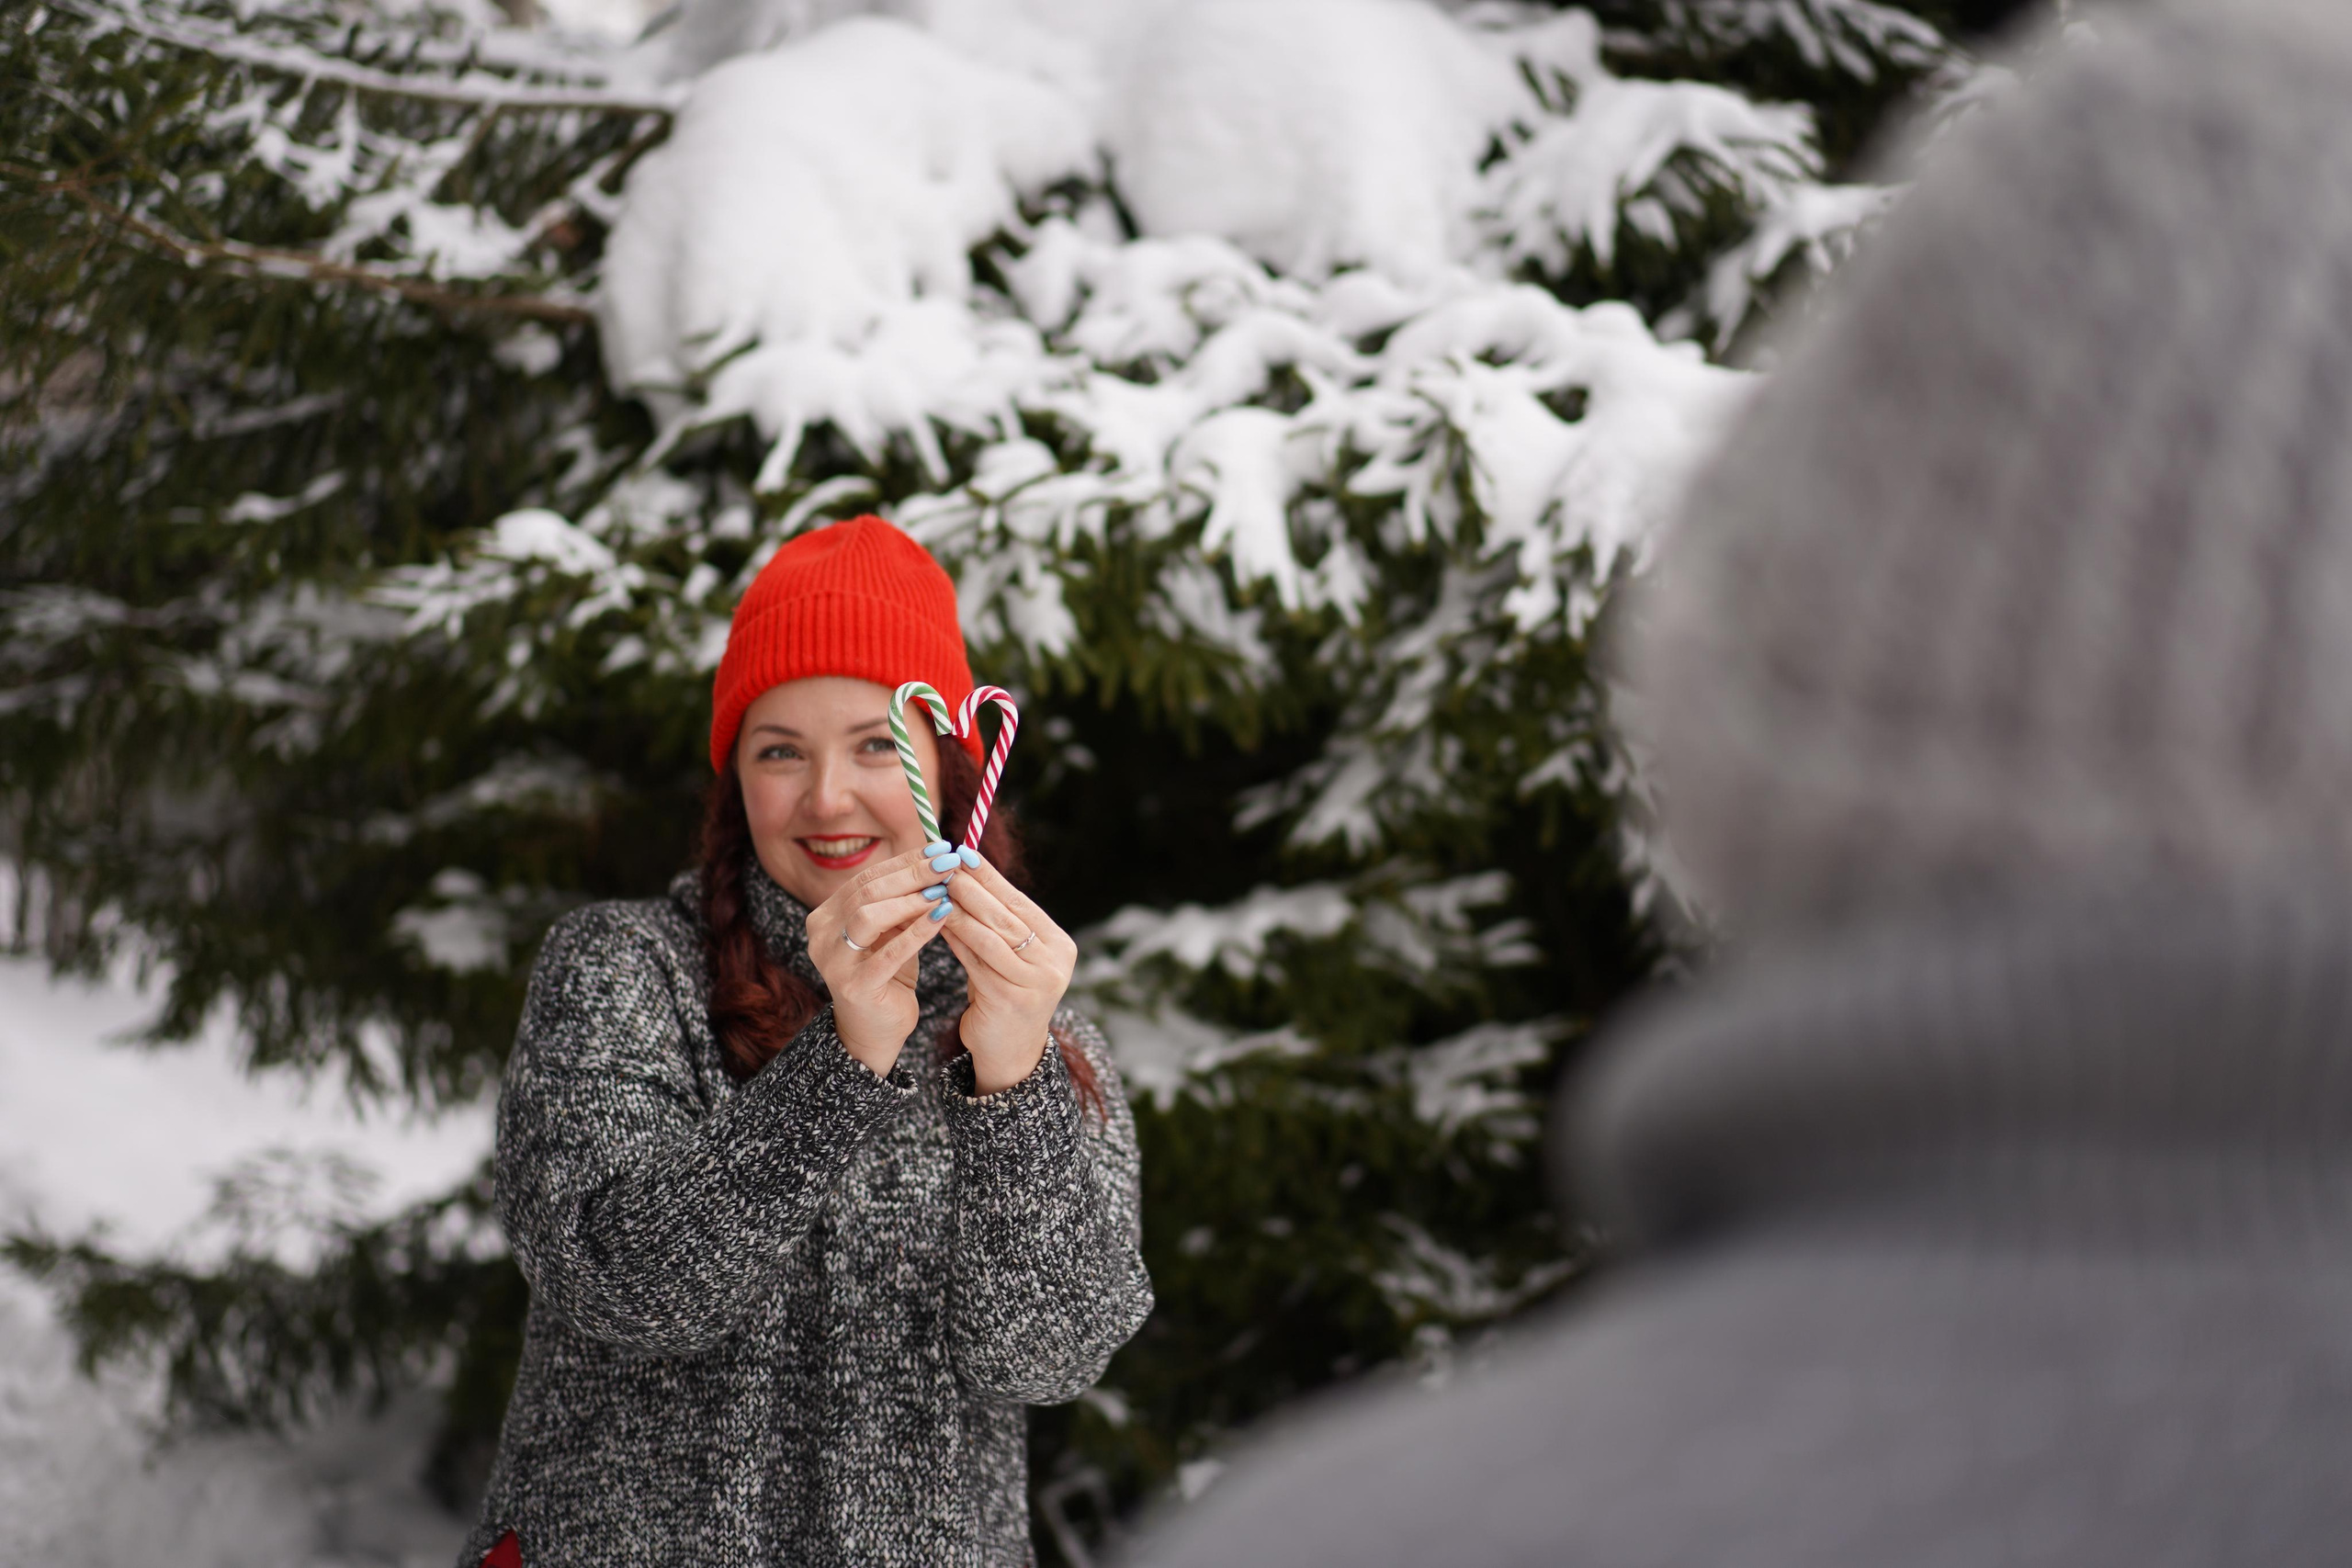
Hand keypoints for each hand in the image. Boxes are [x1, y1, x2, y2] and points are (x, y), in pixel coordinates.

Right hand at [804, 847, 948, 1076]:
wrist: (875, 1031)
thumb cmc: (887, 974)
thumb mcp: (892, 932)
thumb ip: (901, 901)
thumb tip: (936, 861)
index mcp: (826, 915)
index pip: (866, 878)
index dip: (904, 862)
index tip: (940, 850)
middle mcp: (821, 934)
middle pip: (867, 891)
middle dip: (912, 874)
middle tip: (949, 863)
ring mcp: (832, 961)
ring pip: (869, 916)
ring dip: (911, 900)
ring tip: (944, 891)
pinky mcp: (853, 987)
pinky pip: (888, 954)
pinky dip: (917, 932)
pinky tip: (942, 917)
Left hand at [935, 849, 1077, 1093]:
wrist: (1010, 1052)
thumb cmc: (1004, 995)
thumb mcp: (1007, 957)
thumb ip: (996, 925)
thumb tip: (965, 875)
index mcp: (1059, 945)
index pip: (1020, 902)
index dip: (991, 877)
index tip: (964, 852)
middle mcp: (1054, 962)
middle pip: (1007, 916)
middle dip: (973, 888)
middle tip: (946, 865)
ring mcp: (1037, 982)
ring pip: (990, 936)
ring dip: (960, 909)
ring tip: (937, 889)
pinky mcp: (1012, 999)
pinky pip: (976, 960)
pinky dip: (955, 939)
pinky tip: (936, 923)